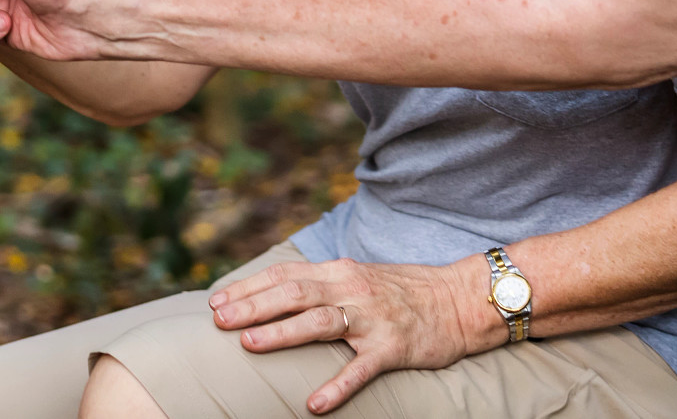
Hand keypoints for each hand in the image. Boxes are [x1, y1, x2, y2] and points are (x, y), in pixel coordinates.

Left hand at [205, 255, 495, 413]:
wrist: (460, 300)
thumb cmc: (405, 292)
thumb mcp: (360, 278)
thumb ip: (323, 285)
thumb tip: (278, 295)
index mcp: (340, 272)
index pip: (285, 275)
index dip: (249, 287)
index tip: (217, 301)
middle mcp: (352, 289)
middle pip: (293, 293)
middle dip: (252, 306)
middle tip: (217, 321)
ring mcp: (372, 319)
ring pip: (320, 322)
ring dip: (282, 333)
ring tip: (249, 345)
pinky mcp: (393, 347)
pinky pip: (361, 369)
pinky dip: (337, 386)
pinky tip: (314, 404)